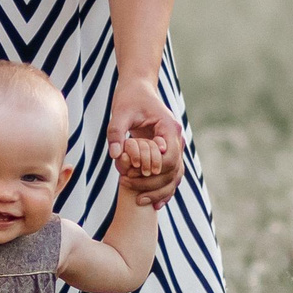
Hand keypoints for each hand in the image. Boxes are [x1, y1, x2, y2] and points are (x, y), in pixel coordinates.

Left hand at [107, 77, 183, 208]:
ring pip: (175, 175)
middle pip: (173, 170)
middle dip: (154, 184)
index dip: (153, 171)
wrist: (138, 89)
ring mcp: (174, 146)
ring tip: (142, 201)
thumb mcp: (120, 113)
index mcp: (169, 128)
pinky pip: (171, 173)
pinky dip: (164, 188)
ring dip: (161, 190)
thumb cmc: (129, 98)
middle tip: (132, 192)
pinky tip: (155, 202)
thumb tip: (116, 156)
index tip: (133, 176)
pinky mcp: (167, 151)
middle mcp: (176, 139)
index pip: (169, 158)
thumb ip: (116, 132)